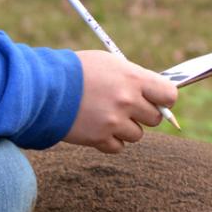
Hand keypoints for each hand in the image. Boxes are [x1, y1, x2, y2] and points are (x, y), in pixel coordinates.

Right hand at [63, 50, 178, 153]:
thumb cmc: (77, 71)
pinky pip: (118, 147)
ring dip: (125, 128)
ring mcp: (114, 121)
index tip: (157, 99)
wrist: (42, 88)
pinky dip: (109, 141)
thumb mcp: (110, 64)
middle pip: (156, 118)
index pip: (169, 95)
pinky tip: (97, 127)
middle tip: (127, 107)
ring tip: (106, 115)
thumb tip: (155, 92)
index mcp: (134, 78)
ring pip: (137, 134)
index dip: (164, 99)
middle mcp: (128, 100)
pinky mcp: (99, 138)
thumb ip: (134, 78)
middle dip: (144, 114)